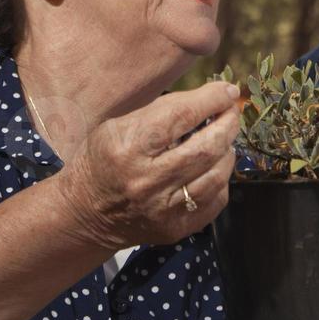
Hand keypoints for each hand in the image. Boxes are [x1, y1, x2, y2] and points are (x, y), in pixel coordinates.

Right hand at [53, 81, 241, 248]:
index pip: (180, 117)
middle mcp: (147, 181)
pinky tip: (214, 166)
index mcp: (127, 148)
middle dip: (228, 124)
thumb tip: (207, 98)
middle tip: (232, 111)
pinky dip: (221, 178)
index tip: (227, 90)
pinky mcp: (176, 228)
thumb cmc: (102, 160)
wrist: (86, 213)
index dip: (210, 100)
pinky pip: (216, 200)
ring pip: (217, 175)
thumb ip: (160, 112)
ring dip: (227, 150)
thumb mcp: (117, 126)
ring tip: (223, 138)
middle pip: (206, 147)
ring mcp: (164, 210)